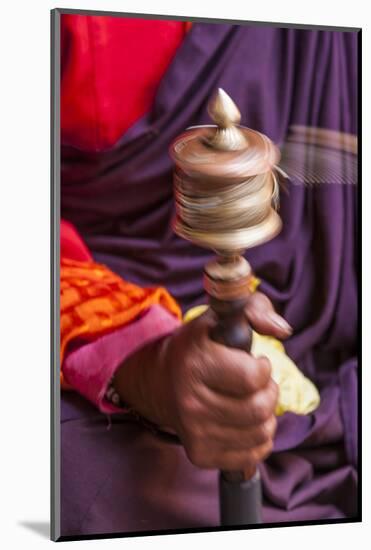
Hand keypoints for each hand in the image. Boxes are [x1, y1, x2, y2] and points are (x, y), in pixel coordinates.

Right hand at [113, 292, 291, 472]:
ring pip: (261, 433)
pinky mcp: (200, 454)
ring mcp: (194, 431)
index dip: (263, 367)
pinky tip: (245, 422)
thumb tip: (282, 330)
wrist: (160, 380)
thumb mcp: (222, 316)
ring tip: (252, 401)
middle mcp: (190, 401)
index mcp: (196, 363)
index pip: (253, 377)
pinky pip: (253, 454)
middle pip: (259, 409)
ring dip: (266, 416)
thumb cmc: (200, 345)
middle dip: (269, 393)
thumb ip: (256, 308)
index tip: (254, 362)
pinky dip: (259, 438)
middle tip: (257, 384)